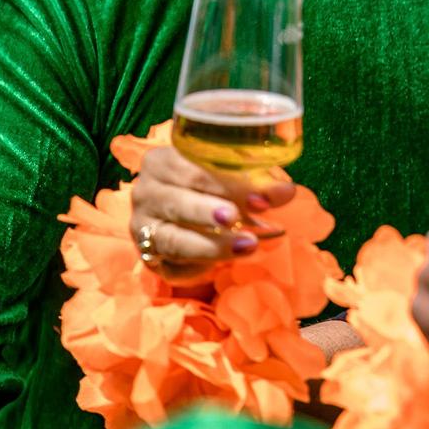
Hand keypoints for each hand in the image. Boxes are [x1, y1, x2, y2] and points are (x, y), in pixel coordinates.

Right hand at [127, 145, 291, 281]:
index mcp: (162, 162)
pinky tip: (219, 267)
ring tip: (247, 246)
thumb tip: (285, 192)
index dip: (227, 184)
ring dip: (210, 245)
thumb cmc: (214, 188)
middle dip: (210, 212)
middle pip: (177, 202)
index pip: (191, 169)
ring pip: (173, 239)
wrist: (189, 217)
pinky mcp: (149, 257)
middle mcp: (146, 193)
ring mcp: (143, 227)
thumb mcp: (235, 179)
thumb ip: (258, 183)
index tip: (261, 199)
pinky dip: (197, 267)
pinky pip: (171, 266)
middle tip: (238, 219)